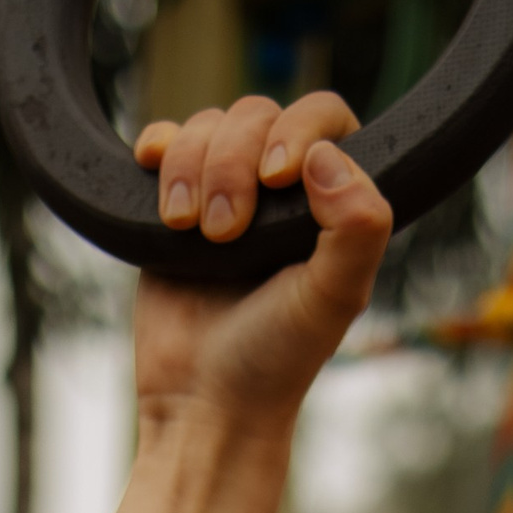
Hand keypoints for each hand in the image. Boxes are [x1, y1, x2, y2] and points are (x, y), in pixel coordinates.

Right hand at [130, 92, 392, 435]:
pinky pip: (165, 141)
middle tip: (225, 235)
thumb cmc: (276, 357)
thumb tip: (324, 154)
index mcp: (332, 203)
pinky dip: (158, 150)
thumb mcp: (334, 298)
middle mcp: (283, 191)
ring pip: (206, 124)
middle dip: (232, 162)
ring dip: (192, 168)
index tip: (278, 178)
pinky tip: (155, 179)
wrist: (202, 399)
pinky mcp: (176, 204)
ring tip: (191, 231)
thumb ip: (357, 228)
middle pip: (256, 113)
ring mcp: (228, 191)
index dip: (298, 128)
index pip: (325, 116)